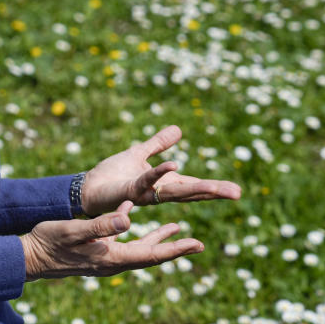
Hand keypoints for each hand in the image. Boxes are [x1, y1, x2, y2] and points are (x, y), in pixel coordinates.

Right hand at [20, 201, 203, 280]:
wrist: (29, 256)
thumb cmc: (49, 242)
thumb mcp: (75, 230)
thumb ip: (101, 225)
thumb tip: (129, 219)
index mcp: (111, 258)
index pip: (151, 254)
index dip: (175, 249)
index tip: (197, 244)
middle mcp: (112, 261)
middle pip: (151, 255)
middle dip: (174, 248)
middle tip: (197, 243)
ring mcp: (105, 257)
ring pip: (139, 249)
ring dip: (159, 239)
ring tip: (178, 231)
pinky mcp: (97, 251)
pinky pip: (124, 242)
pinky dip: (135, 231)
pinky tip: (134, 217)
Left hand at [80, 125, 240, 215]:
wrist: (87, 188)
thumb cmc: (111, 175)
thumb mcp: (139, 153)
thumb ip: (158, 143)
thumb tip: (178, 130)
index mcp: (163, 183)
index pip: (193, 185)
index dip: (214, 188)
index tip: (237, 190)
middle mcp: (157, 191)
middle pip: (190, 192)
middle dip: (213, 192)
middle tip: (237, 193)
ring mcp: (144, 193)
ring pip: (173, 191)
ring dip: (194, 189)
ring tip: (214, 187)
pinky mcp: (128, 191)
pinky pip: (146, 181)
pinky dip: (159, 173)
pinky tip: (174, 165)